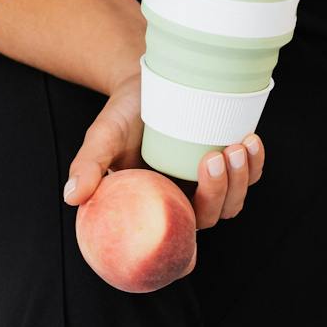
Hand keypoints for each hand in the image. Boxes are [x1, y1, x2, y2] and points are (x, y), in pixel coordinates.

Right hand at [62, 69, 264, 227]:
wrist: (145, 81)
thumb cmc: (122, 115)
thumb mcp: (102, 137)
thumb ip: (88, 166)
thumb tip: (70, 197)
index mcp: (157, 209)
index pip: (178, 240)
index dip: (188, 244)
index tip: (191, 219)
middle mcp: (185, 201)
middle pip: (212, 216)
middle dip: (221, 192)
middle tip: (213, 156)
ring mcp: (209, 183)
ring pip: (236, 198)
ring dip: (243, 178)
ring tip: (237, 146)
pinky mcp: (228, 161)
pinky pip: (249, 173)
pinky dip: (256, 162)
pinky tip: (251, 140)